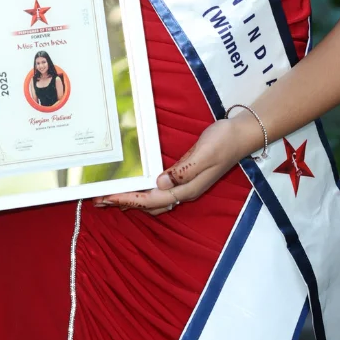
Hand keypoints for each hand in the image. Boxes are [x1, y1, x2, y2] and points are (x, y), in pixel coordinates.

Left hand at [96, 111, 262, 216]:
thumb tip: (160, 184)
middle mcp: (184, 191)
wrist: (241, 135)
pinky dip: (143, 193)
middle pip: (149, 204)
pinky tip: (135, 187)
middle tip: (98, 200)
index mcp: (187, 188)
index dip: (128, 199)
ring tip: (111, 198)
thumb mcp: (204, 153)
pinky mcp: (184, 177)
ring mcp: (185, 186)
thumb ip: (184, 171)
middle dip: (124, 203)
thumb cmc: (223, 141)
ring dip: (132, 200)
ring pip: (153, 201)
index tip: (107, 197)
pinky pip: (158, 192)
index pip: (151, 199)